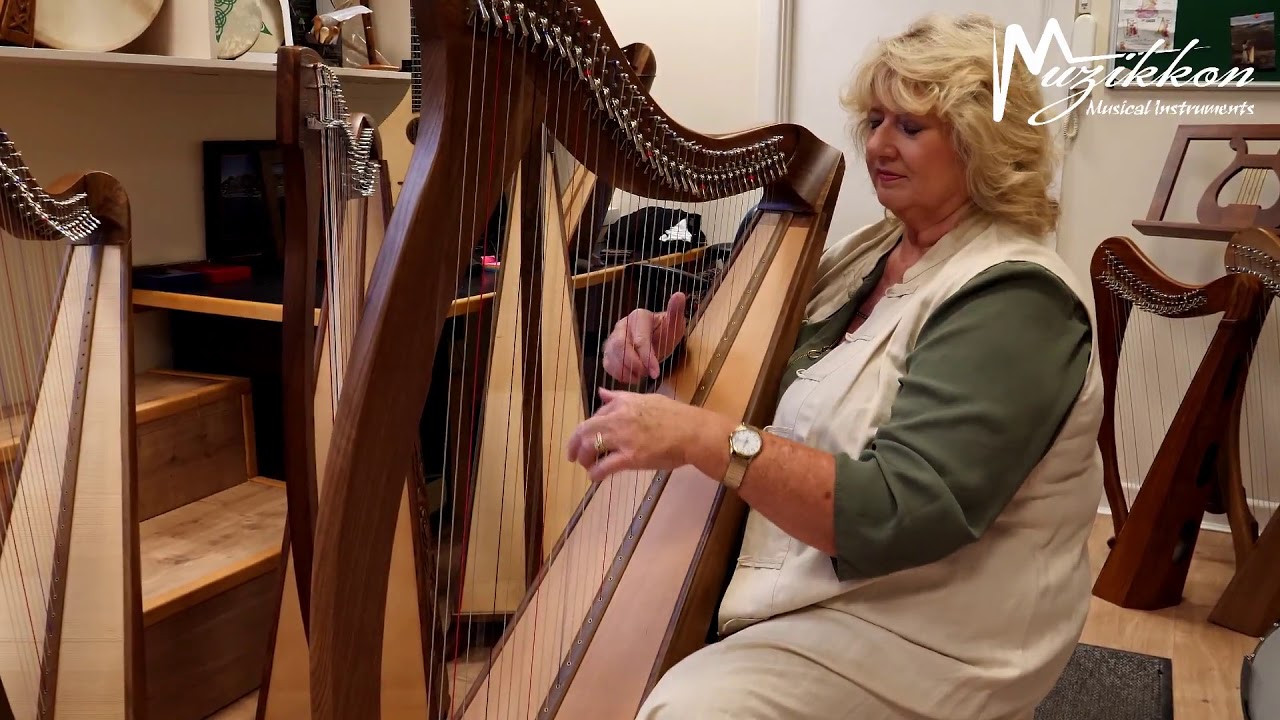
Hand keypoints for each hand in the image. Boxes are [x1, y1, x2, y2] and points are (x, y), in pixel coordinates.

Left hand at [565, 387, 732, 482]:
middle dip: (574, 444)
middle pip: (585, 430)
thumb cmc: (675, 416)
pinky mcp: (630, 457)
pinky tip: (595, 477)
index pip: (595, 415)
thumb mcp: (646, 398)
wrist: (693, 432)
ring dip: (584, 459)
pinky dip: (595, 473)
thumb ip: (621, 397)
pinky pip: (604, 467)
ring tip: (587, 466)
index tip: (589, 438)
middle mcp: (619, 418)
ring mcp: (624, 438)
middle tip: (573, 456)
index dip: (589, 429)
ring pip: (590, 448)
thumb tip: (602, 393)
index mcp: (623, 403)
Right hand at [601, 292, 686, 384]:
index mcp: (638, 317)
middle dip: (635, 365)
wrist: (656, 339)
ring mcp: (612, 338)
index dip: (647, 357)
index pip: (639, 339)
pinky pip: (607, 364)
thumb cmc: (665, 332)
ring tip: (642, 376)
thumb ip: (675, 312)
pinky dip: (619, 375)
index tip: (656, 372)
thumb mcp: (675, 324)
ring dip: (627, 371)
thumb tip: (679, 295)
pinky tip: (633, 378)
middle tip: (648, 374)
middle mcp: (622, 326)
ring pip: (611, 357)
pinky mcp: (609, 351)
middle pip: (620, 347)